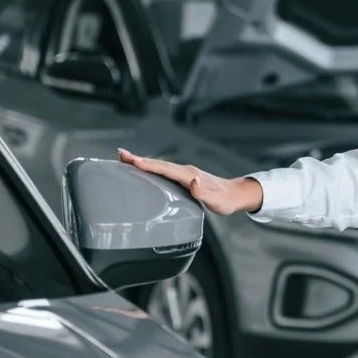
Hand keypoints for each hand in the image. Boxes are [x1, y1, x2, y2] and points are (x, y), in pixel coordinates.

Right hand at [117, 149, 261, 215]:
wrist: (236, 194)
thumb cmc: (225, 200)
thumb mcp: (216, 201)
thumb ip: (204, 192)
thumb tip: (193, 182)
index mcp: (190, 176)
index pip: (165, 169)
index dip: (148, 165)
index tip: (132, 161)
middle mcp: (186, 171)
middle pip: (159, 164)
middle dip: (139, 159)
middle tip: (120, 155)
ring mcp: (185, 173)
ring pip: (160, 165)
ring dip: (143, 162)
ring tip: (125, 159)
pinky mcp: (184, 177)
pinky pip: (164, 170)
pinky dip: (151, 167)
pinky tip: (143, 169)